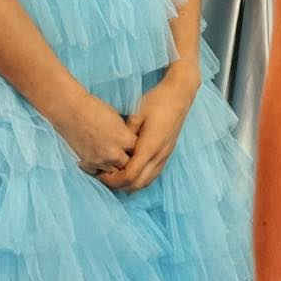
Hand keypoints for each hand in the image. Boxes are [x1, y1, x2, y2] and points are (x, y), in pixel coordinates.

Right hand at [53, 90, 135, 177]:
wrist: (70, 110)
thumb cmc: (95, 109)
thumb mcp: (118, 119)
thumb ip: (126, 134)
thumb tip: (133, 143)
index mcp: (124, 139)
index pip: (139, 151)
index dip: (137, 148)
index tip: (135, 146)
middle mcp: (114, 152)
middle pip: (128, 165)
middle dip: (127, 160)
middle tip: (124, 154)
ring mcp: (100, 160)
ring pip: (114, 172)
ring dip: (114, 166)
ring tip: (111, 156)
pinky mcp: (87, 163)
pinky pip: (98, 172)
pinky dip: (99, 167)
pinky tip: (98, 157)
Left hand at [100, 68, 199, 192]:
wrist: (179, 95)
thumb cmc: (157, 101)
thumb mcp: (137, 114)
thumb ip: (126, 134)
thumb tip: (114, 147)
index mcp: (150, 146)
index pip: (130, 175)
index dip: (114, 180)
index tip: (101, 174)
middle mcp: (159, 155)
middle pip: (138, 184)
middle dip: (120, 185)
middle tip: (105, 178)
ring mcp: (165, 156)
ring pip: (147, 182)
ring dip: (130, 184)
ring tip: (116, 176)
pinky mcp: (167, 154)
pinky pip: (153, 175)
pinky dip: (140, 179)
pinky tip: (130, 171)